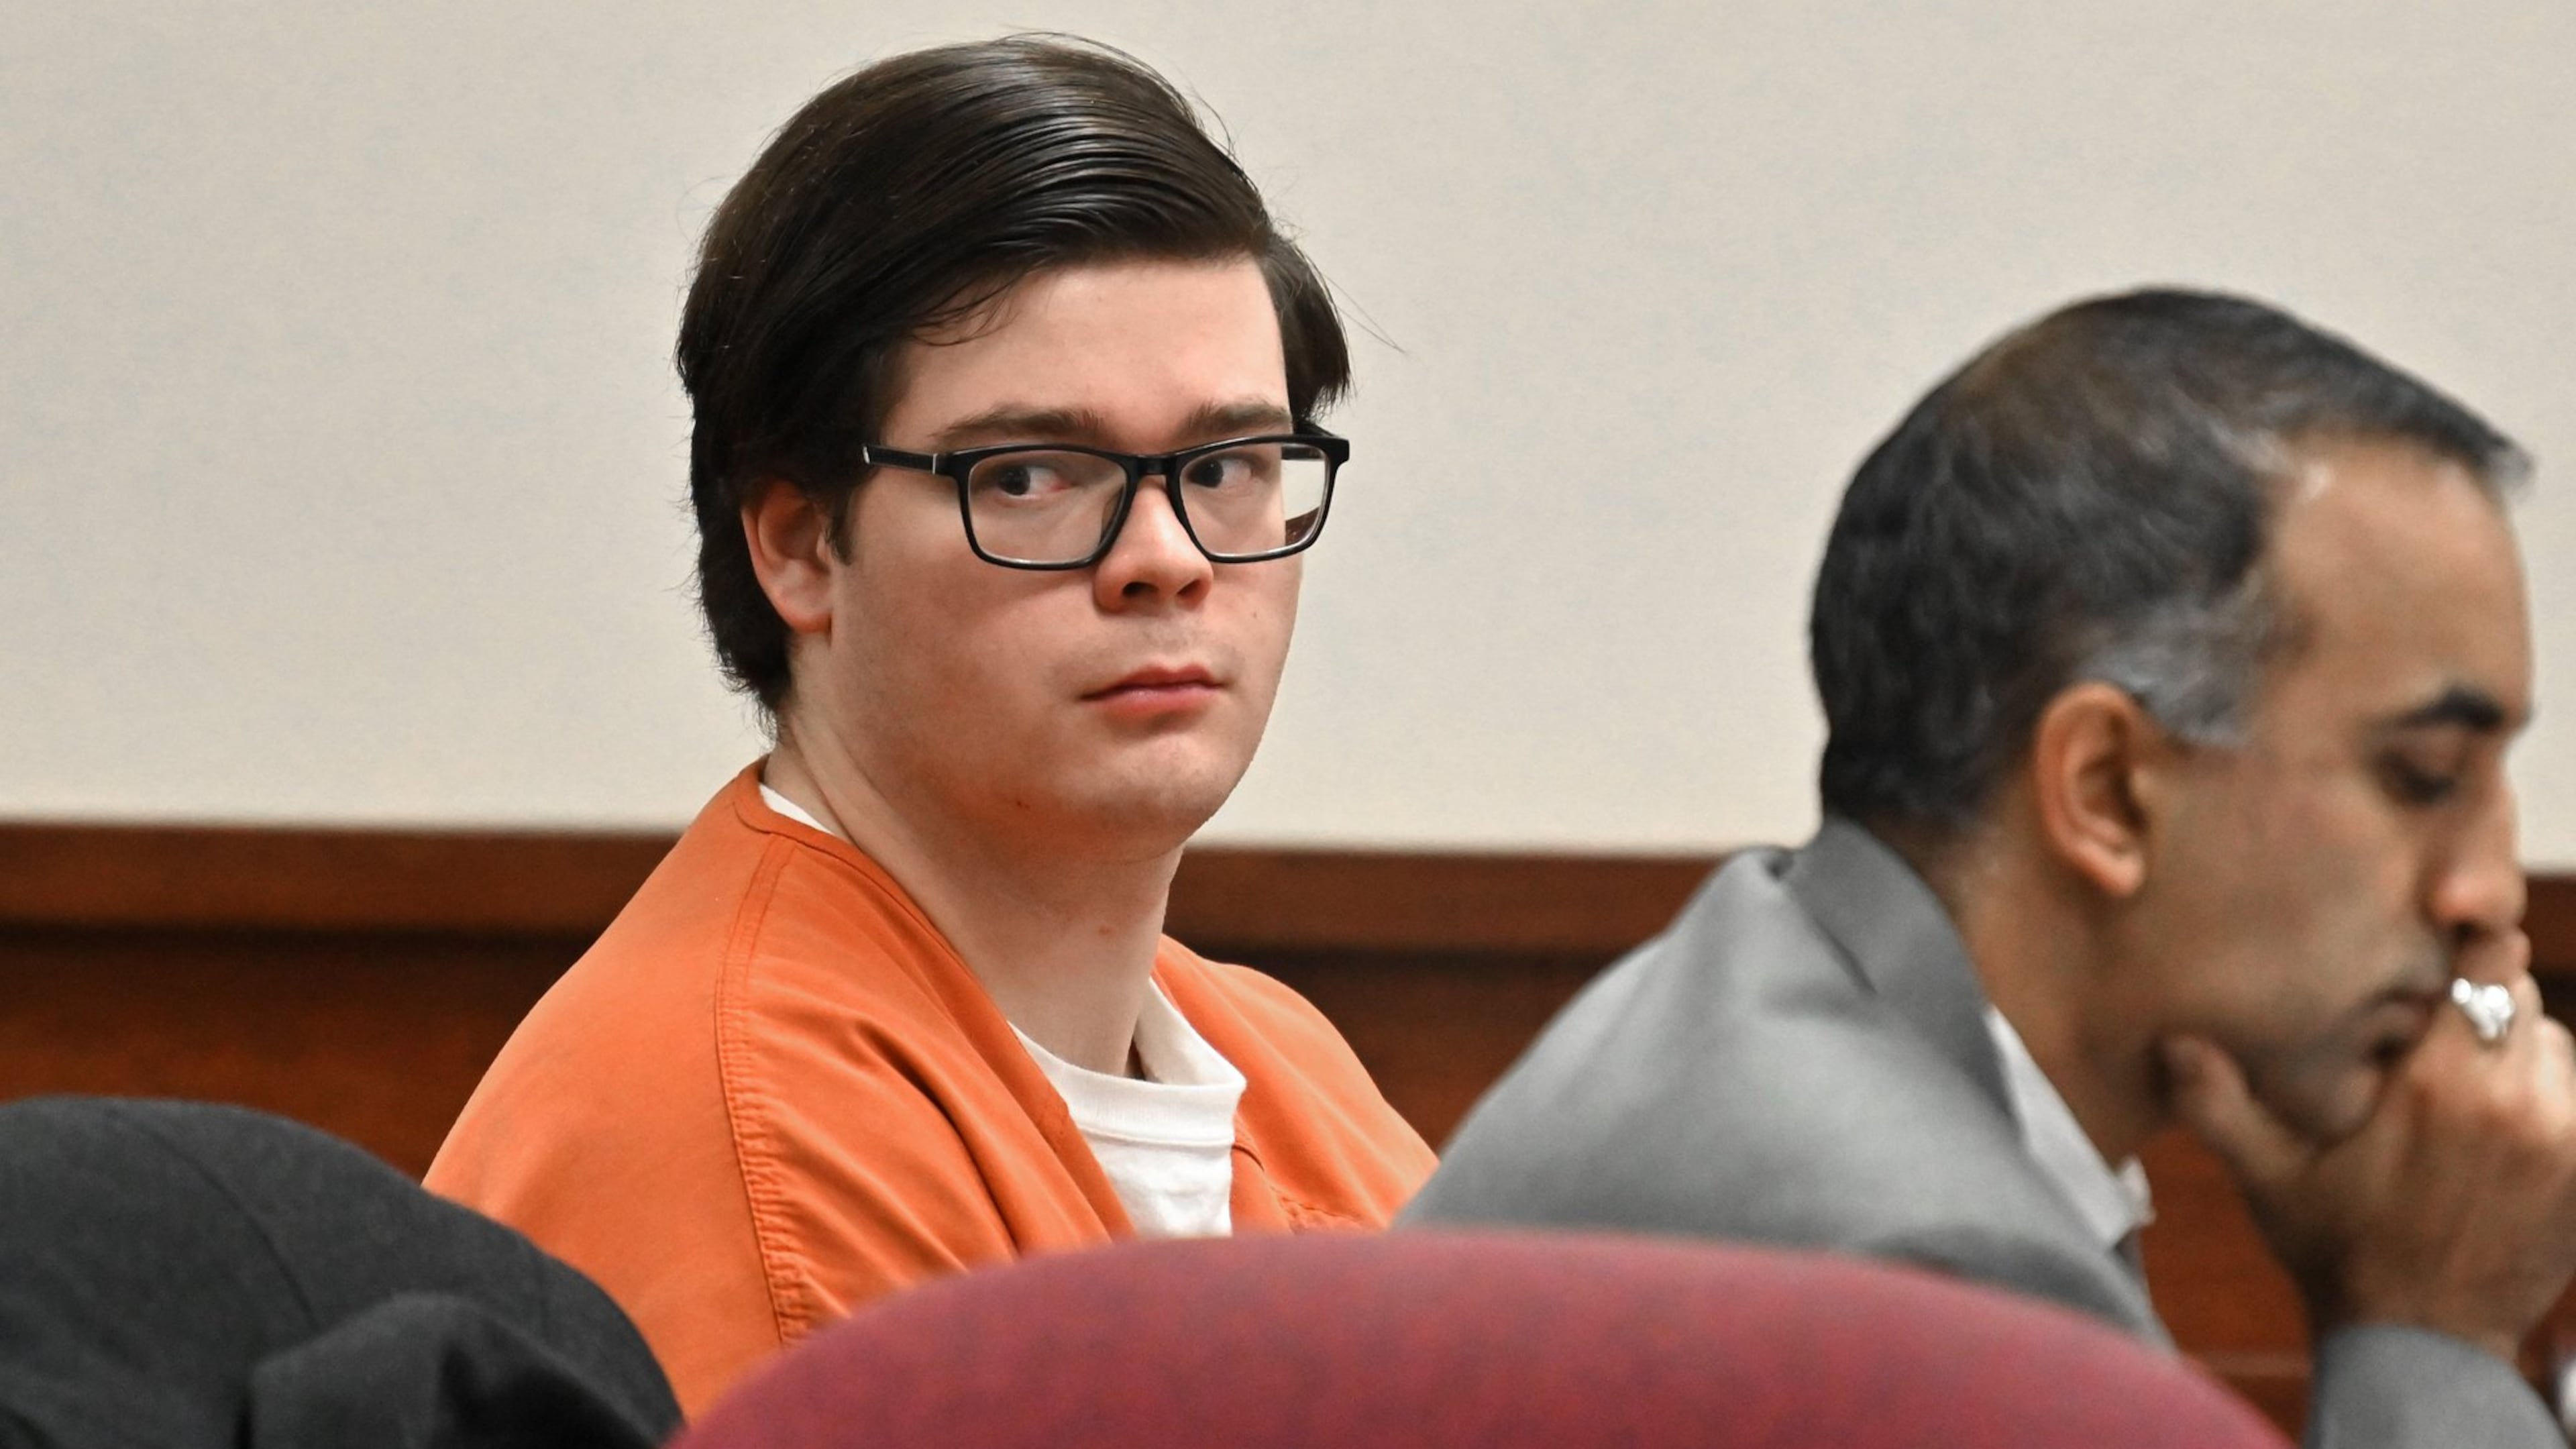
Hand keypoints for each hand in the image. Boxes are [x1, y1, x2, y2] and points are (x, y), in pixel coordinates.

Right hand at [2162, 932, 2575, 1361]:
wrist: (2421, 1342)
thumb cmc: (2338, 1250)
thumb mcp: (2267, 1177)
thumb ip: (2219, 1105)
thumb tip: (2172, 1043)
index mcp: (2439, 1086)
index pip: (2489, 965)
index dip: (2472, 945)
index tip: (2444, 941)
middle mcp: (2516, 1103)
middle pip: (2521, 1001)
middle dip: (2481, 1005)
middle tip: (2432, 1033)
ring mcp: (2563, 1140)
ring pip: (2556, 1048)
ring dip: (2518, 1053)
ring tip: (2466, 1087)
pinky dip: (2545, 1099)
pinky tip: (2498, 1130)